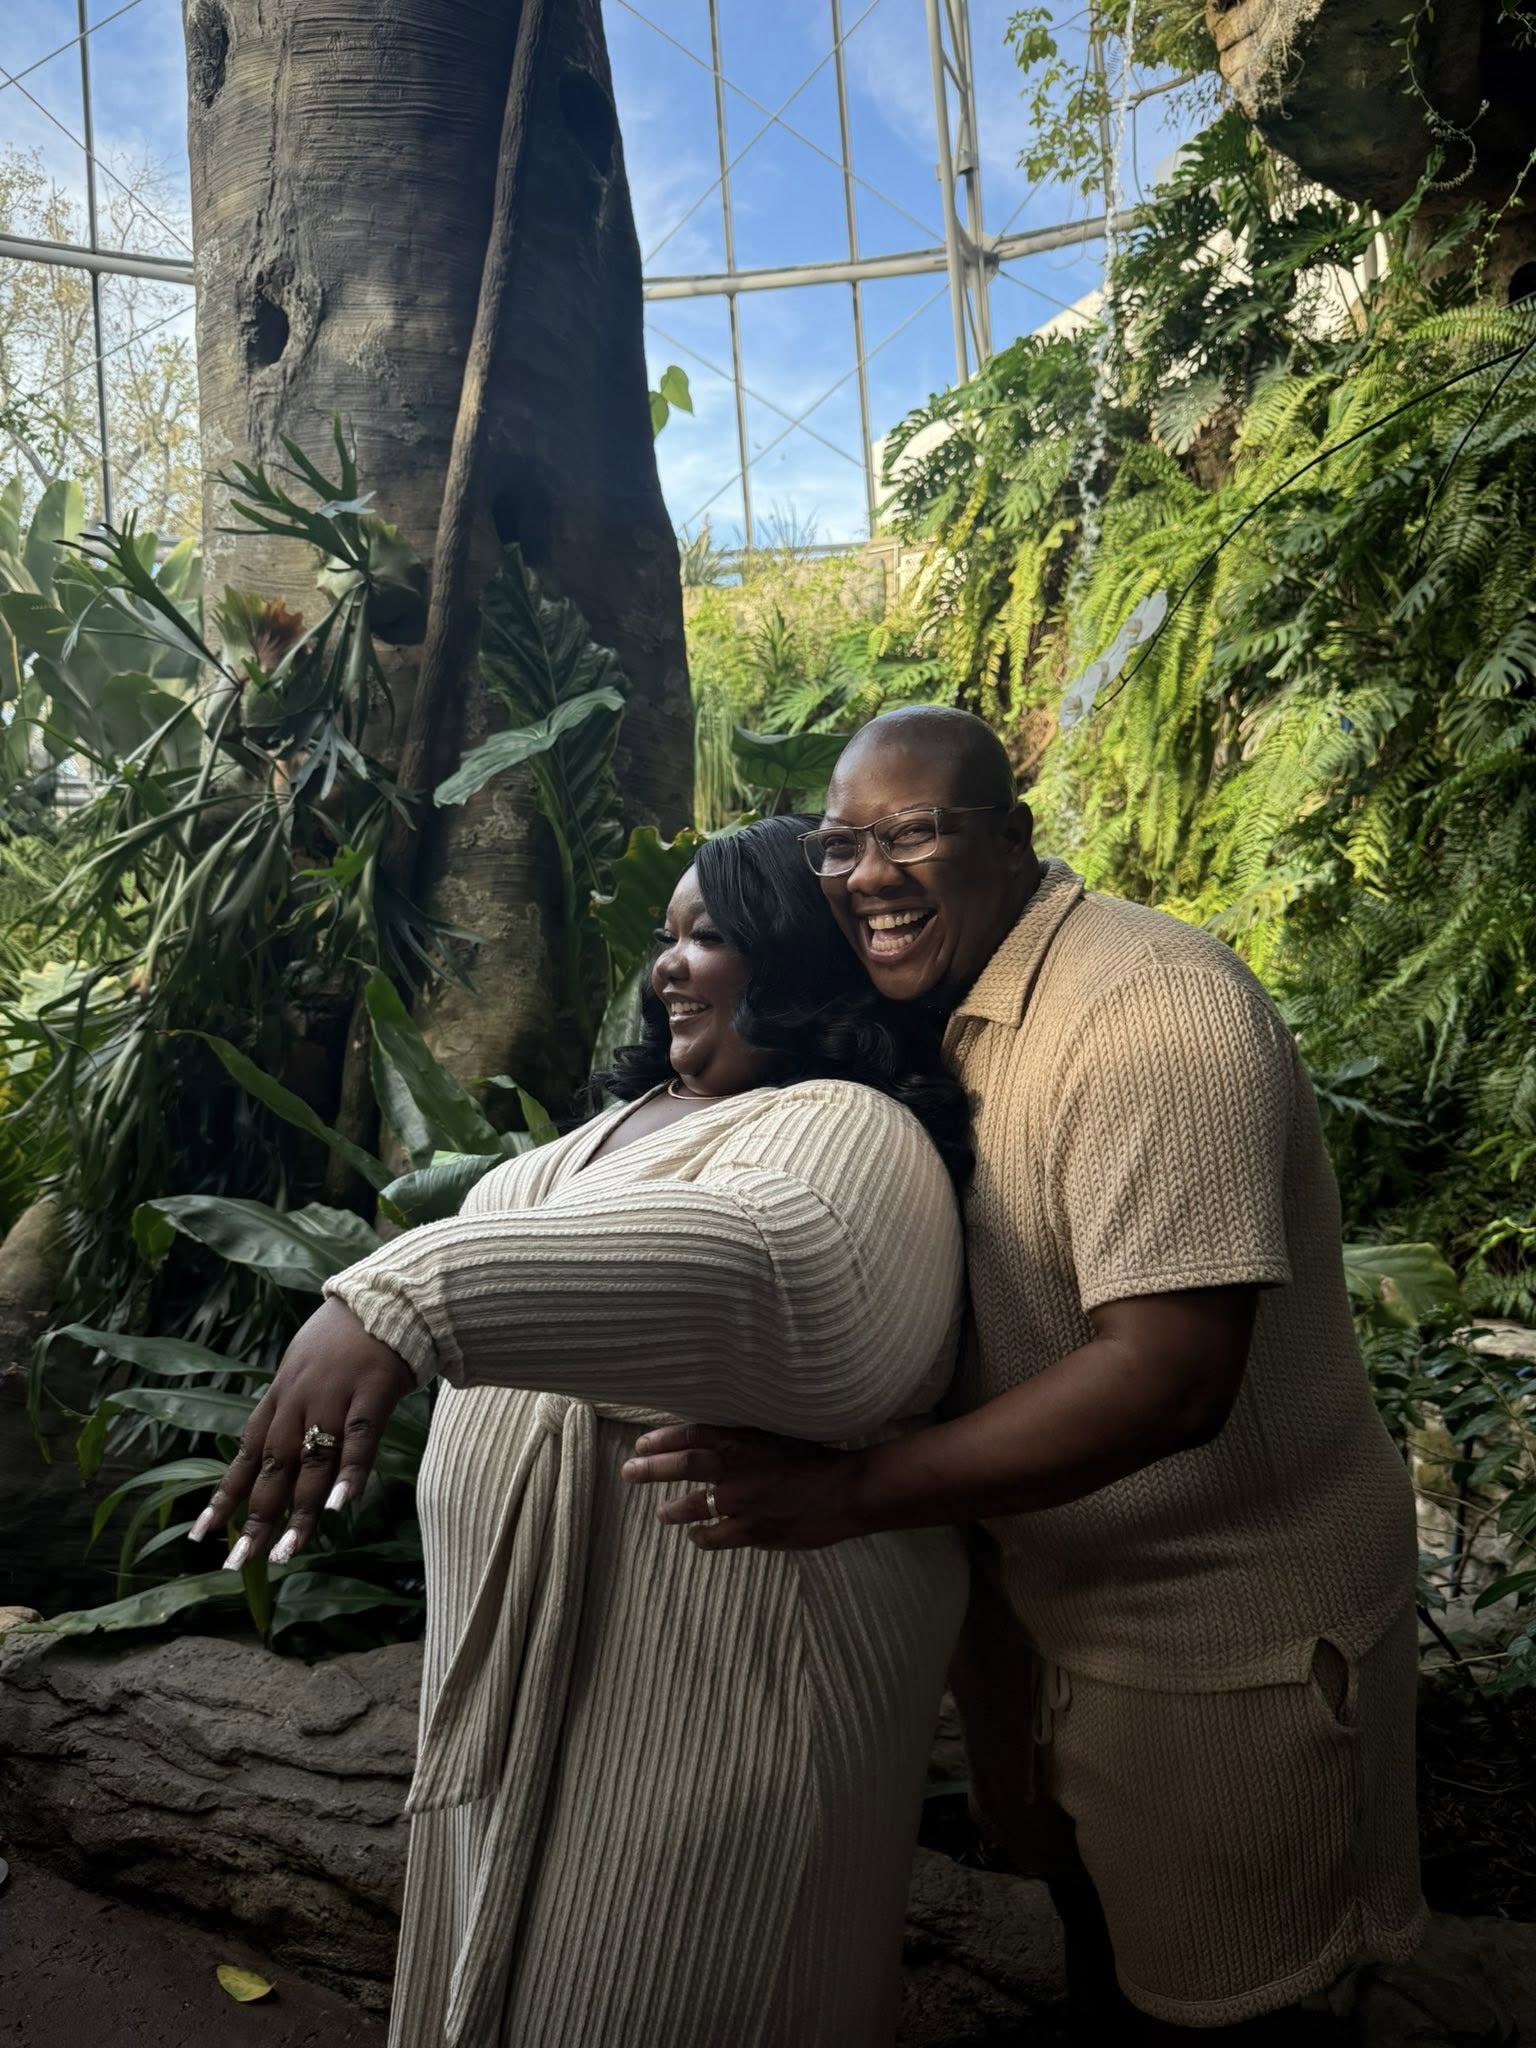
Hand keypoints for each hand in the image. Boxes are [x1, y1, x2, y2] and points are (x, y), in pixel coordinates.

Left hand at [188, 1297, 414, 1569]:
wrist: (386, 1294)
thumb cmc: (347, 1336)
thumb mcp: (305, 1370)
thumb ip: (293, 1411)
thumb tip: (279, 1457)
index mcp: (280, 1398)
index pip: (244, 1455)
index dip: (223, 1497)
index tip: (200, 1538)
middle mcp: (298, 1401)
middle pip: (272, 1466)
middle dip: (255, 1517)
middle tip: (240, 1562)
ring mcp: (334, 1397)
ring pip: (311, 1461)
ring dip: (298, 1510)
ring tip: (287, 1552)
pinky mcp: (371, 1392)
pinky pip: (359, 1438)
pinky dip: (348, 1472)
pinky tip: (340, 1506)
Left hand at [621, 1424, 865, 1550]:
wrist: (848, 1492)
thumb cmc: (820, 1459)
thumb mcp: (782, 1434)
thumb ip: (749, 1437)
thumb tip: (719, 1434)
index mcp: (745, 1440)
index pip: (693, 1434)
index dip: (664, 1439)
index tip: (642, 1443)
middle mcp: (737, 1469)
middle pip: (683, 1465)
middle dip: (652, 1469)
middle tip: (630, 1472)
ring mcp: (742, 1503)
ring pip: (693, 1506)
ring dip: (672, 1509)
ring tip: (661, 1512)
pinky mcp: (753, 1531)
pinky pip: (716, 1537)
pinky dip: (701, 1537)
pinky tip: (695, 1537)